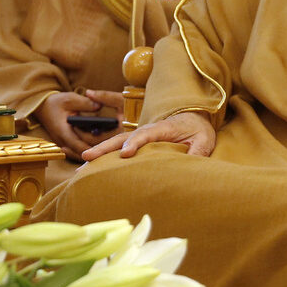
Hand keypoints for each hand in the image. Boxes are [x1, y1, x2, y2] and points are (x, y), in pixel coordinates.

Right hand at [34, 90, 120, 159]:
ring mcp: (63, 145)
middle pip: (82, 153)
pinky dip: (87, 150)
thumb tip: (99, 105)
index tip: (108, 147)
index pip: (79, 145)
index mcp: (63, 131)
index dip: (93, 148)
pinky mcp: (66, 145)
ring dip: (92, 153)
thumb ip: (85, 103)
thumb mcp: (70, 98)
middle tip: (113, 151)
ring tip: (108, 151)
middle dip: (96, 152)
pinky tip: (100, 148)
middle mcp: (62, 142)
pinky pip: (77, 152)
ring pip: (80, 155)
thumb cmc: (55, 102)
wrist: (41, 107)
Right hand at [81, 111, 215, 161]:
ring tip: (82, 164)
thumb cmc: (198, 130)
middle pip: (122, 137)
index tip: (124, 155)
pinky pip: (118, 150)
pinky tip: (93, 168)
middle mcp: (146, 130)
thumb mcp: (204, 140)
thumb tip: (189, 164)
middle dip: (104, 148)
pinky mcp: (137, 144)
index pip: (145, 134)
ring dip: (99, 153)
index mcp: (163, 128)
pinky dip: (105, 158)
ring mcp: (139, 136)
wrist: (193, 119)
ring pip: (116, 143)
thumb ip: (198, 151)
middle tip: (87, 157)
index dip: (134, 144)